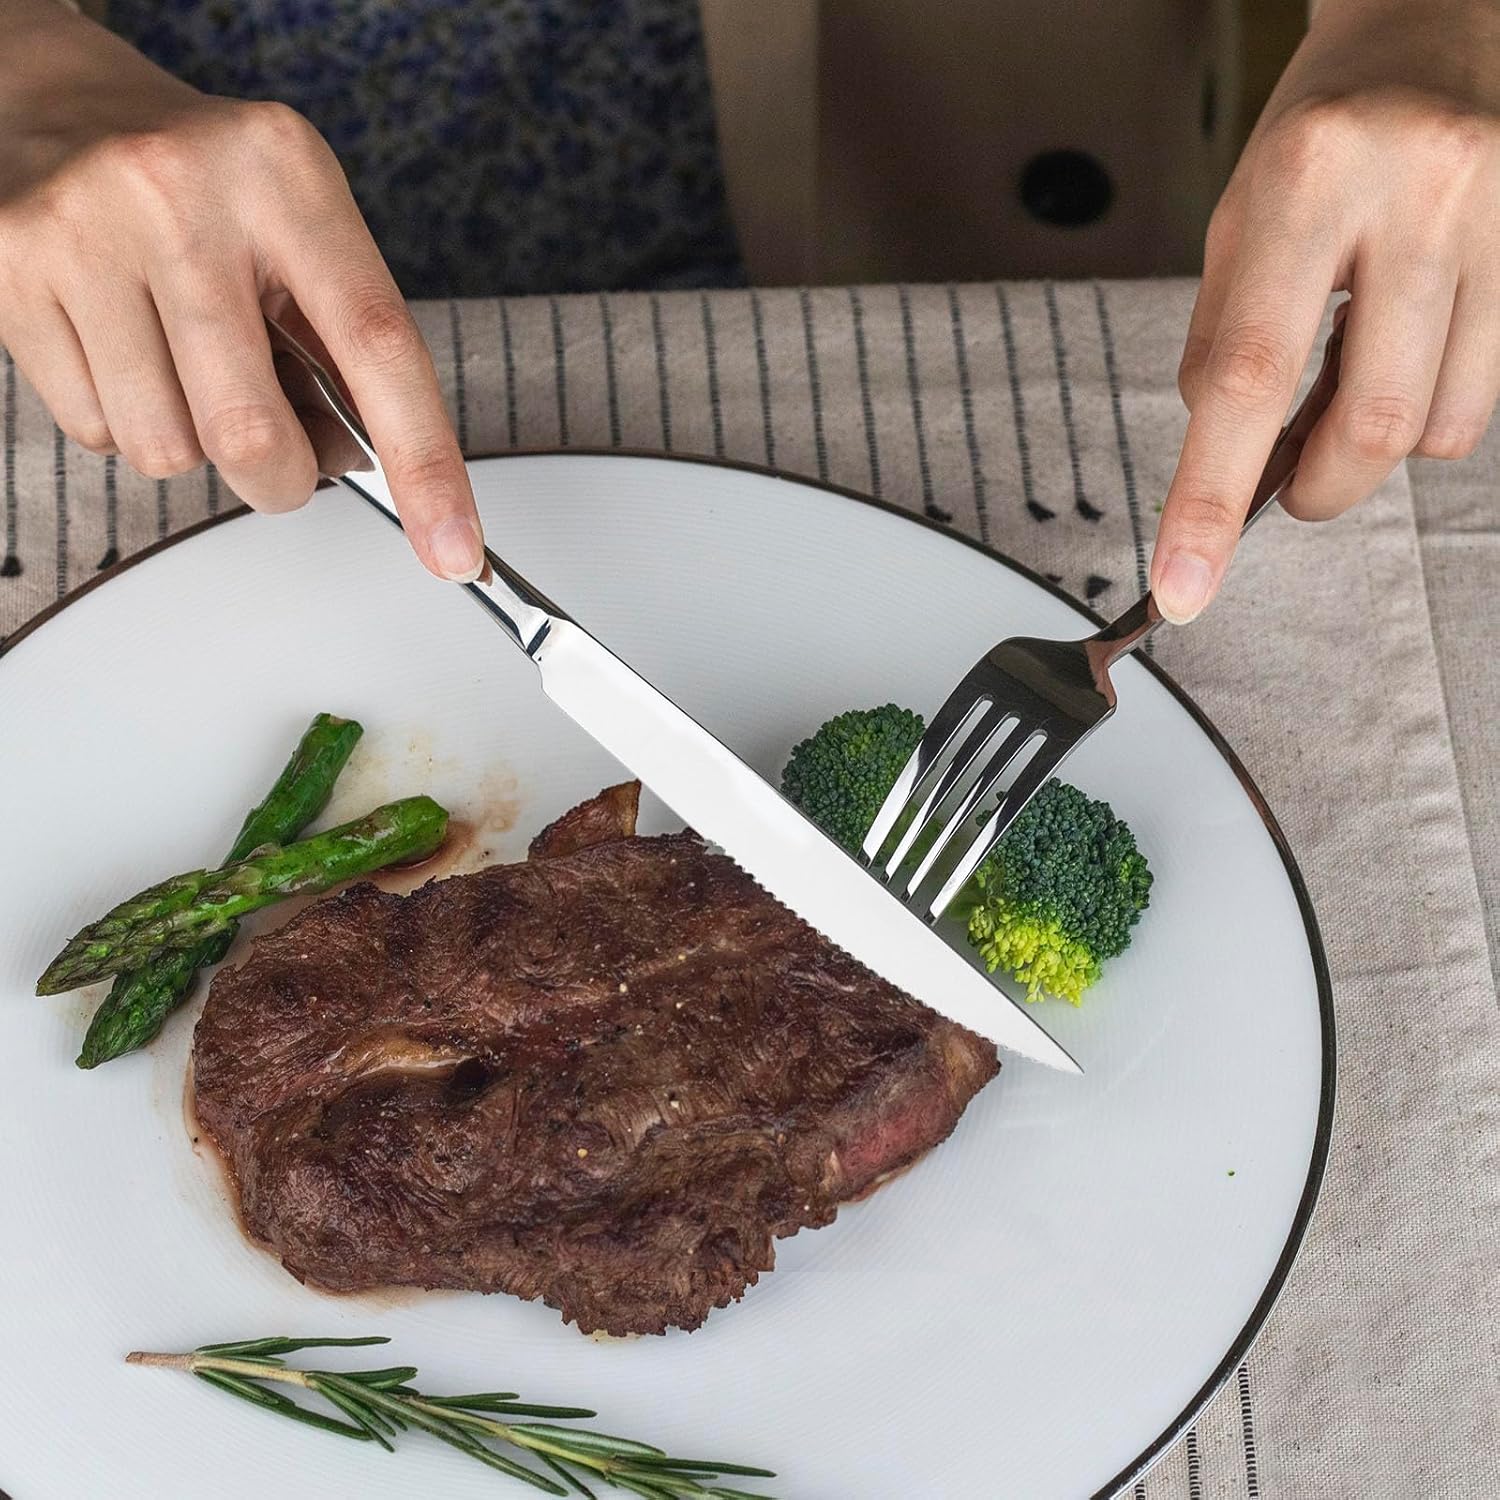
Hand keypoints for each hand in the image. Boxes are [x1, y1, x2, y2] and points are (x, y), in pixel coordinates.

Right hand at [0, 0, 483, 580]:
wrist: (52, 98)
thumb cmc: (202, 183)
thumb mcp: (299, 227)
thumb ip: (342, 344)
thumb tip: (363, 463)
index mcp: (284, 176)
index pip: (378, 345)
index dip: (426, 463)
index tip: (455, 550)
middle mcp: (179, 191)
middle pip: (250, 433)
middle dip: (277, 479)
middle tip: (279, 456)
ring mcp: (82, 230)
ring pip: (166, 450)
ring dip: (191, 444)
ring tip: (184, 365)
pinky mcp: (8, 271)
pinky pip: (93, 433)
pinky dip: (122, 420)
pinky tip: (123, 349)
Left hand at [1152, 0, 1498, 622]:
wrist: (1434, 22)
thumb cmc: (1320, 132)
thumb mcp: (1236, 219)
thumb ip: (1224, 344)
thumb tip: (1227, 467)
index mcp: (1308, 177)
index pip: (1246, 376)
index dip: (1208, 499)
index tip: (1183, 586)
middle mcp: (1420, 190)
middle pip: (1369, 424)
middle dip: (1318, 488)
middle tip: (1290, 483)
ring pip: (1441, 426)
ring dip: (1380, 445)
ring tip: (1354, 377)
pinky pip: (1487, 394)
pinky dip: (1431, 409)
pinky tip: (1409, 348)